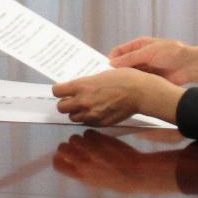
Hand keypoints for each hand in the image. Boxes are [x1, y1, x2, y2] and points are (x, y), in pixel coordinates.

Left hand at [51, 67, 183, 126]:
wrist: (140, 92)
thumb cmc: (124, 79)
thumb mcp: (101, 74)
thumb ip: (86, 83)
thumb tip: (78, 87)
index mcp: (81, 86)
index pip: (56, 91)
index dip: (59, 91)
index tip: (62, 90)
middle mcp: (83, 101)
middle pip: (61, 107)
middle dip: (65, 103)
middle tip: (73, 99)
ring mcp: (91, 114)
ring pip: (73, 118)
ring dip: (77, 112)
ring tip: (86, 106)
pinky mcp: (100, 123)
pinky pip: (88, 123)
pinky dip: (89, 119)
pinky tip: (97, 111)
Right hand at [53, 132, 184, 193]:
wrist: (137, 174)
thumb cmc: (118, 181)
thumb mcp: (95, 183)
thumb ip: (81, 173)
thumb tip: (70, 164)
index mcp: (81, 176)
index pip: (57, 164)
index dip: (58, 158)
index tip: (62, 156)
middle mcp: (84, 163)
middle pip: (62, 148)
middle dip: (67, 146)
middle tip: (75, 146)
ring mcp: (92, 151)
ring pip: (74, 138)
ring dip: (80, 139)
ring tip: (90, 143)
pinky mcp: (101, 140)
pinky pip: (88, 132)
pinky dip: (92, 134)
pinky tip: (99, 140)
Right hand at [108, 36, 197, 85]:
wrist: (189, 65)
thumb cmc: (173, 53)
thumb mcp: (148, 52)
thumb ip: (130, 58)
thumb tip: (113, 62)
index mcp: (139, 46)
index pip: (119, 51)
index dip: (111, 58)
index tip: (103, 66)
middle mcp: (140, 57)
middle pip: (123, 64)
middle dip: (115, 70)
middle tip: (106, 78)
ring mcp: (145, 68)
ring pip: (129, 74)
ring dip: (124, 78)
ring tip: (115, 84)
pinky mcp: (150, 78)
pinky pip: (137, 81)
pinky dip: (132, 84)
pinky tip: (127, 89)